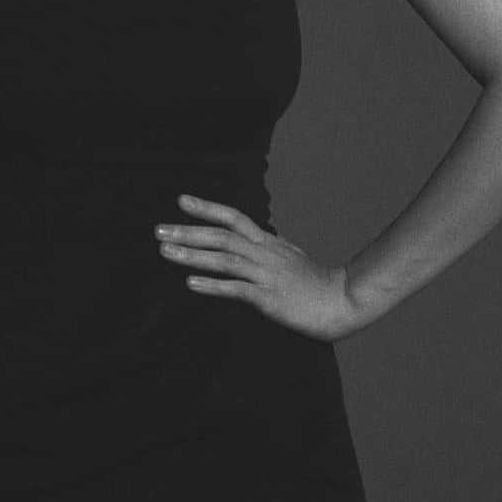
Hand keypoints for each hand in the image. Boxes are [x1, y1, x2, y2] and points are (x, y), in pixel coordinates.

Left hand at [154, 194, 368, 342]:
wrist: (342, 301)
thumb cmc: (316, 282)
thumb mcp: (289, 257)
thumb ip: (269, 248)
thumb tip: (254, 240)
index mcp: (267, 242)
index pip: (233, 217)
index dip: (207, 208)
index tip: (181, 201)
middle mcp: (263, 253)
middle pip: (222, 236)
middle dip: (188, 232)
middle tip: (158, 230)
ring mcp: (266, 274)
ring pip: (224, 259)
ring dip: (192, 255)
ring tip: (165, 252)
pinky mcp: (269, 297)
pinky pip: (236, 289)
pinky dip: (212, 284)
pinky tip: (190, 282)